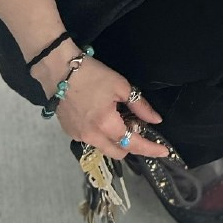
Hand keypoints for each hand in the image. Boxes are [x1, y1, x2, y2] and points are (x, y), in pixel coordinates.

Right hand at [33, 50, 168, 159]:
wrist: (58, 70)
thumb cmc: (92, 75)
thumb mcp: (121, 86)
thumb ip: (140, 106)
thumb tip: (155, 120)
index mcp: (106, 125)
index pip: (133, 144)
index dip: (150, 149)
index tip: (164, 152)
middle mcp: (92, 137)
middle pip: (119, 152)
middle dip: (132, 145)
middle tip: (137, 126)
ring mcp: (78, 136)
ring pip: (104, 147)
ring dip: (116, 140)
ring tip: (119, 119)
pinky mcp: (69, 132)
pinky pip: (92, 140)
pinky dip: (101, 134)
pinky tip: (101, 117)